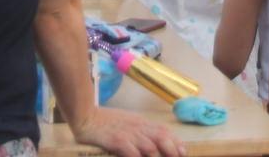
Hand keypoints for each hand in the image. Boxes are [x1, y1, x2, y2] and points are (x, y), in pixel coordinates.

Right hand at [71, 107, 186, 156]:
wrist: (85, 115)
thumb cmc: (105, 121)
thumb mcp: (127, 122)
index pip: (163, 130)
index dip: (175, 141)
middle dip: (172, 149)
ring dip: (156, 156)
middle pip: (161, 138)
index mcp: (140, 122)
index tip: (183, 151)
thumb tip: (155, 141)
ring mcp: (127, 134)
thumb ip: (141, 130)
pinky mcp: (115, 141)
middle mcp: (137, 127)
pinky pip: (131, 151)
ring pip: (149, 146)